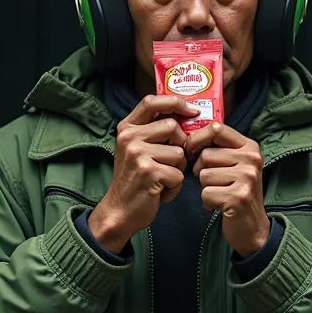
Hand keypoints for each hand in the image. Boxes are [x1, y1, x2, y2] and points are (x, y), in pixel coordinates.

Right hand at [87, 95, 198, 253]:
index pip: (151, 101)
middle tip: (170, 162)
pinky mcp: (148, 172)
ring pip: (179, 152)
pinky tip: (161, 190)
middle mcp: (129, 137)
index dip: (175, 102)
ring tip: (162, 179)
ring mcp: (137, 154)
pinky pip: (178, 173)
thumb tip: (187, 116)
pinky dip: (175, 186)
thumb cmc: (134, 180)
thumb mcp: (136, 149)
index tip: (192, 110)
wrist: (119, 211)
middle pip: (173, 127)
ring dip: (177, 169)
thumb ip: (153, 131)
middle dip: (180, 146)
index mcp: (126, 128)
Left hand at [185, 122, 270, 257]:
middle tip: (214, 181)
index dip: (197, 138)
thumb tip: (187, 136)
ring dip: (205, 187)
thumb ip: (218, 148)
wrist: (252, 227)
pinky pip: (206, 193)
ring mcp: (247, 178)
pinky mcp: (239, 197)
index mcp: (249, 147)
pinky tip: (220, 204)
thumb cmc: (237, 192)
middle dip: (201, 170)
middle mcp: (251, 159)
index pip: (217, 128)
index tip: (191, 149)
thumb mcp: (235, 164)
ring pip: (204, 174)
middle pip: (206, 155)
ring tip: (220, 193)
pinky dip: (207, 201)